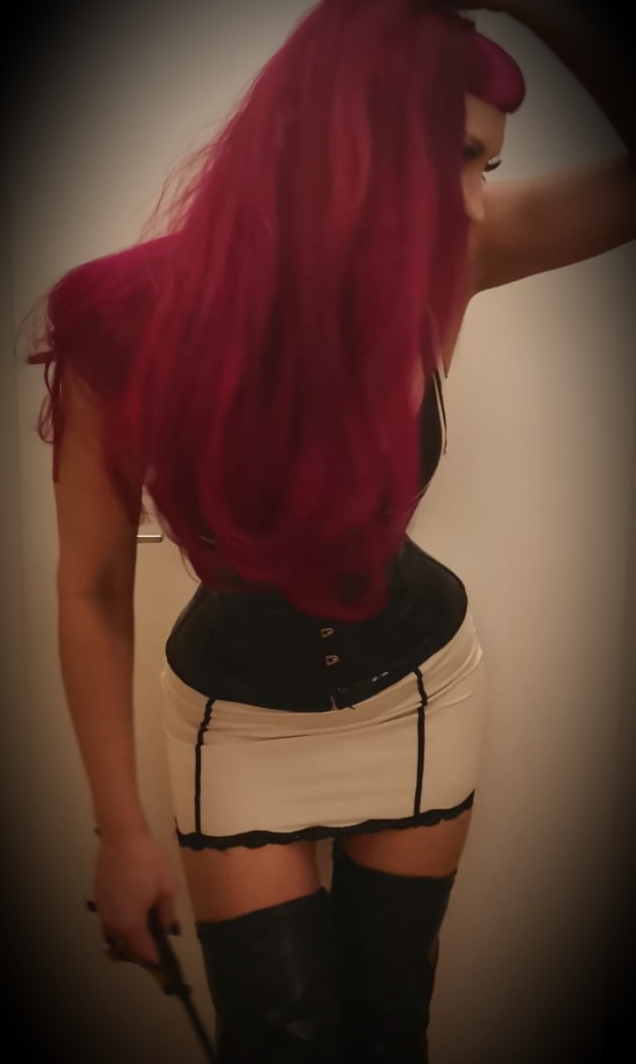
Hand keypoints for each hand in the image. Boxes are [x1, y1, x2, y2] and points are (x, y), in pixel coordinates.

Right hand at [94, 831, 177, 966]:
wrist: (121, 838)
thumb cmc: (148, 862)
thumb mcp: (166, 888)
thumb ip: (166, 913)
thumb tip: (165, 928)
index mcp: (131, 924)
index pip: (143, 951)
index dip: (155, 957)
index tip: (165, 959)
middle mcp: (113, 924)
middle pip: (126, 948)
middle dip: (140, 950)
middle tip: (156, 945)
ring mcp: (103, 912)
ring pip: (115, 935)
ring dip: (128, 938)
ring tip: (144, 930)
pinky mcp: (98, 899)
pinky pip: (110, 921)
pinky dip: (120, 923)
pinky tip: (132, 913)